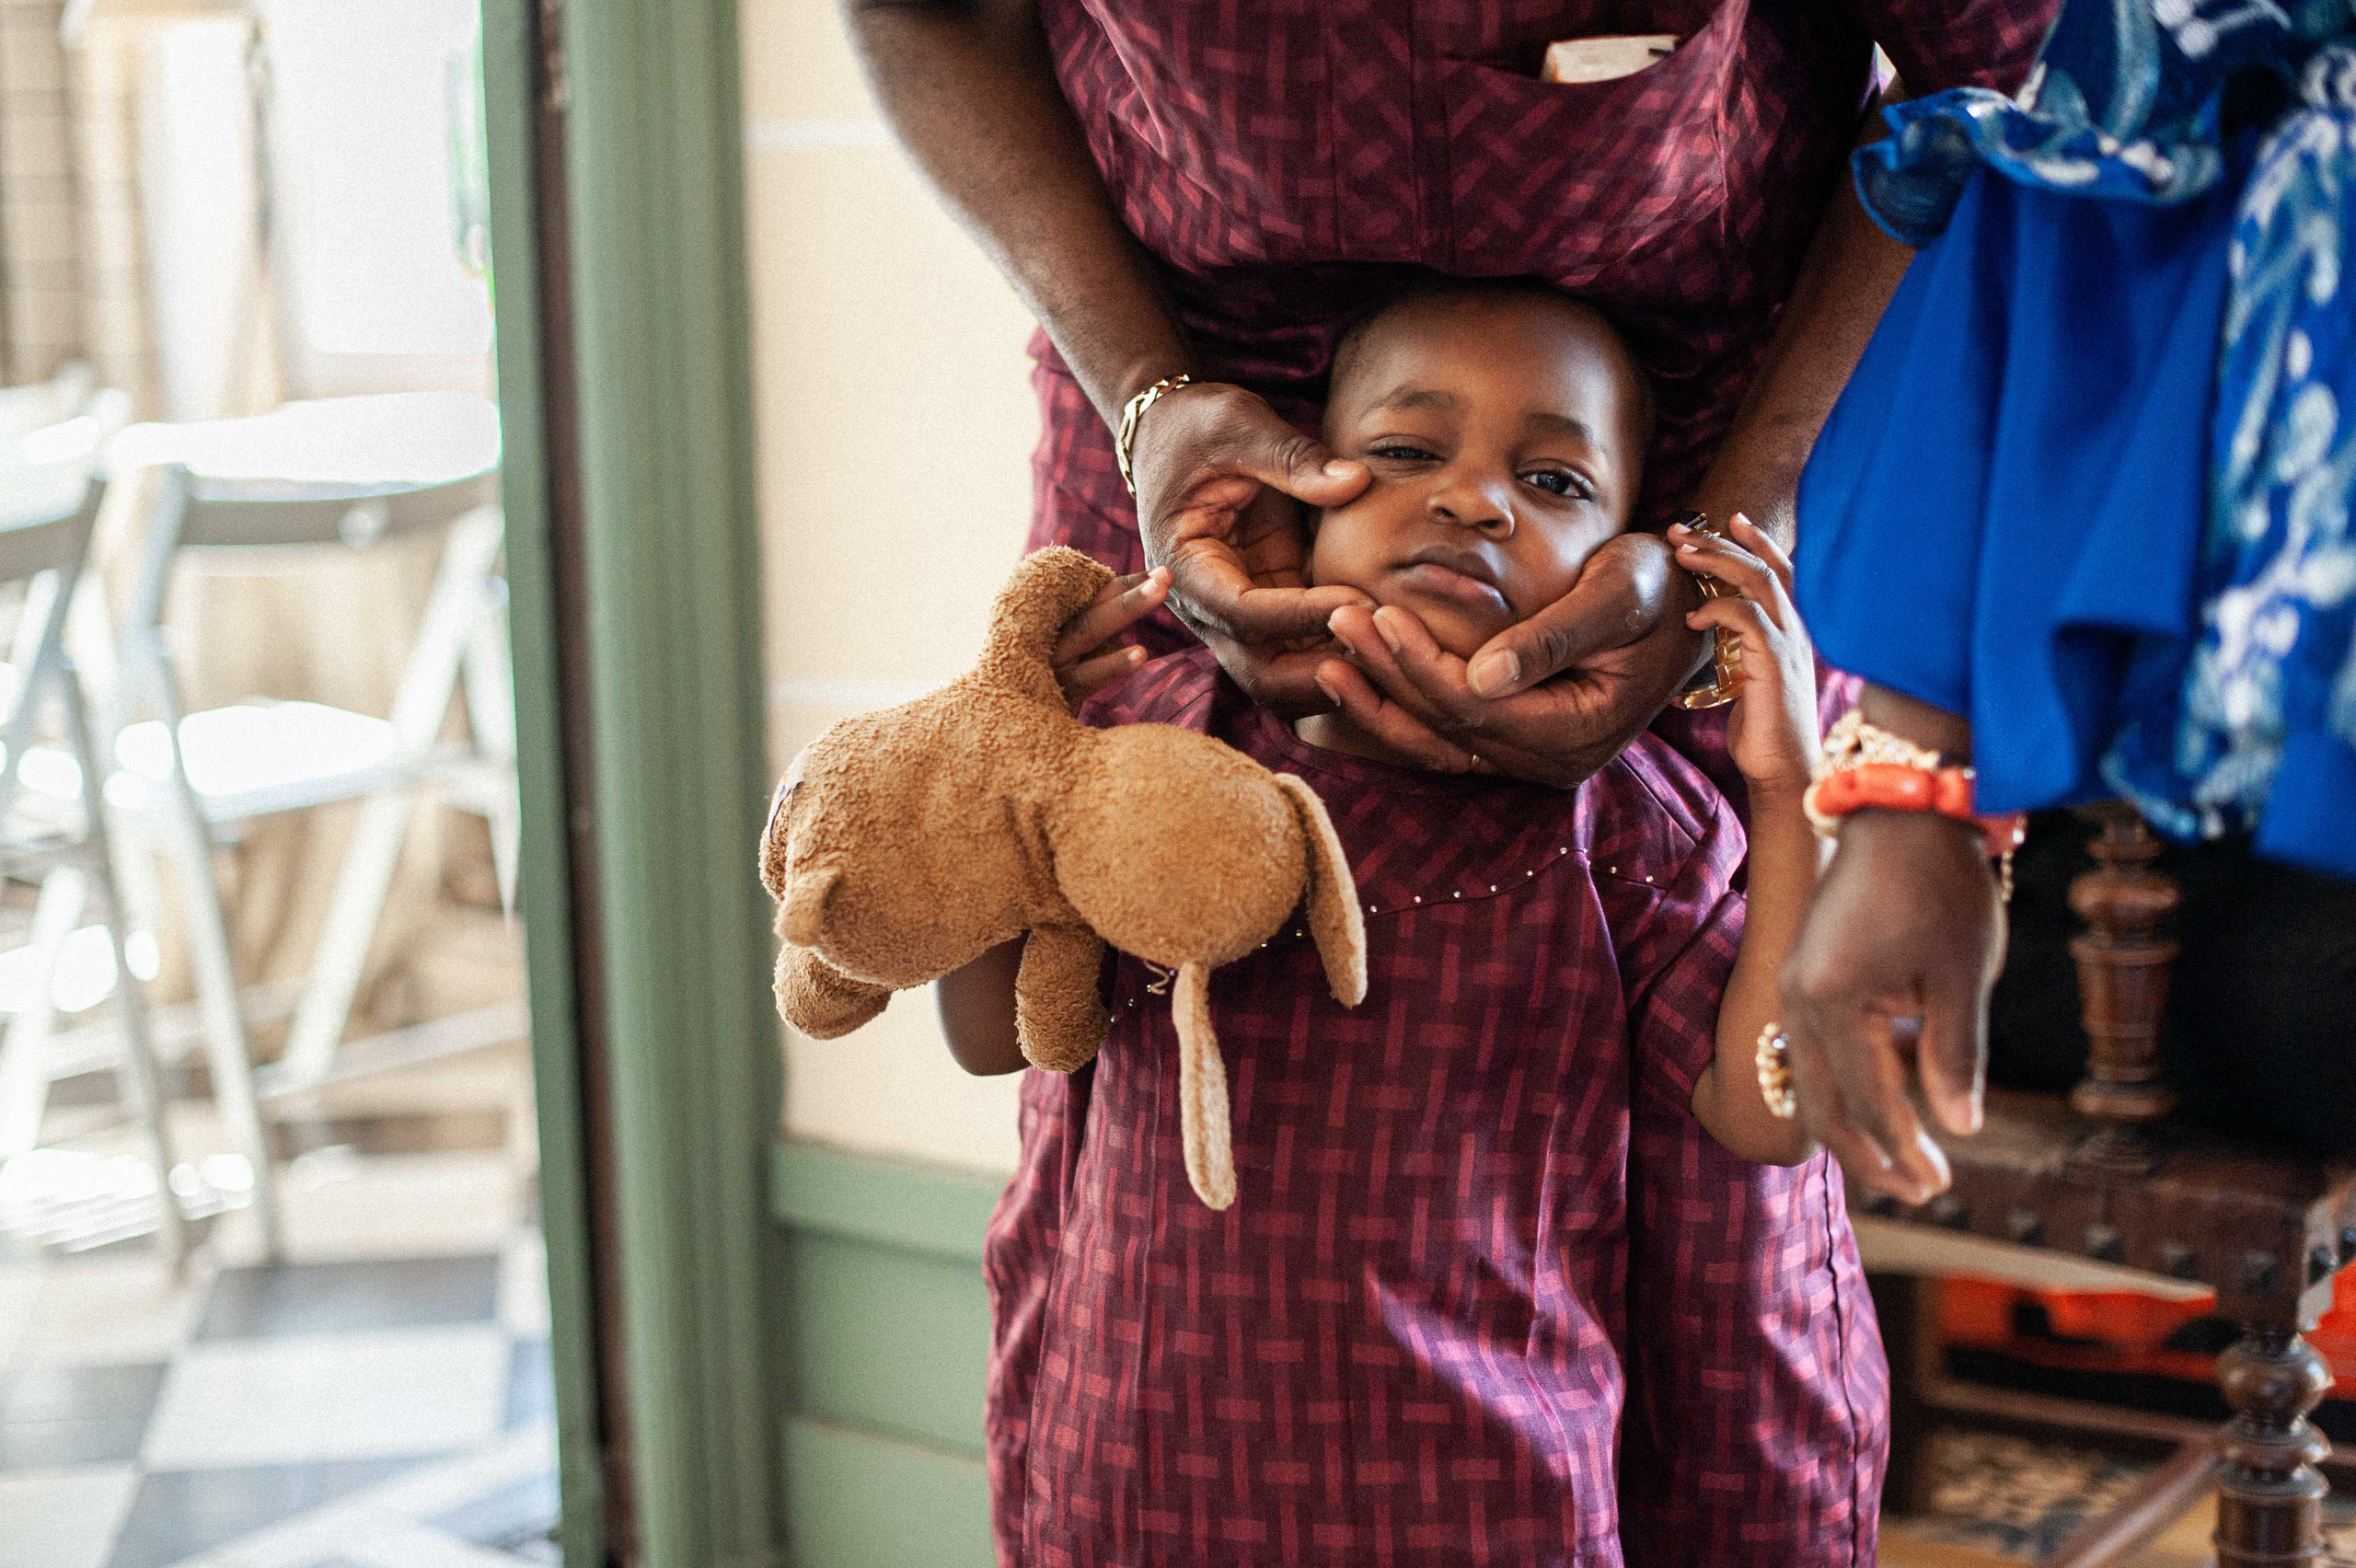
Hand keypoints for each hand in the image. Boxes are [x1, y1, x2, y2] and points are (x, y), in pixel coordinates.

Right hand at [1051, 567, 1169, 712]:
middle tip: (1167, 573)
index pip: (1092, 595)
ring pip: (1089, 629)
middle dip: (1131, 588)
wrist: (1011, 735)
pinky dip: (1113, 664)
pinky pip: (1087, 676)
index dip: (1126, 584)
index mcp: (1053, 622)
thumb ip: (1091, 633)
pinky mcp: (1055, 692)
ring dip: (1127, 608)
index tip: (1161, 574)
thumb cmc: (1045, 691)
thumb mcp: (1068, 659)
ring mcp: (1051, 662)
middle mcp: (1048, 634)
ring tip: (1161, 591)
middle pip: (1092, 605)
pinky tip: (1142, 653)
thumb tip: (1130, 608)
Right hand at [1128, 381, 1373, 714]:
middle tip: (1384, 653)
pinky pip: (1305, 651)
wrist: (1172, 435)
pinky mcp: (1270, 608)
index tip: (1360, 601)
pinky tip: (1389, 643)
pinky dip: (1343, 655)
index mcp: (1185, 565)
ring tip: (1395, 654)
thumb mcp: (1238, 424)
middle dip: (1320, 676)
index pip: (1242, 614)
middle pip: (1258, 673)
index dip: (1302, 615)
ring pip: (1283, 678)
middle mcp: (1205, 606)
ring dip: (1337, 677)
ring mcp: (1237, 615)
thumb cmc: (1197, 425)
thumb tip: (1356, 482)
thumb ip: (1293, 457)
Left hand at [1314, 533, 1705, 787]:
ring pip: (1437, 741)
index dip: (1423, 664)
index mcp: (1579, 733)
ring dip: (1381, 699)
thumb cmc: (1658, 585)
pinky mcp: (1514, 742)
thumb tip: (1482, 676)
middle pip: (1448, 725)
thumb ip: (1552, 635)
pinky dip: (1398, 707)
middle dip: (1389, 673)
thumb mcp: (1617, 593)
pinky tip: (1353, 677)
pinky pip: (1444, 736)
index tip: (1379, 614)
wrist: (1687, 603)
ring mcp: (1531, 759)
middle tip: (1338, 618)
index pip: (1479, 707)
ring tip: (1328, 654)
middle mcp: (1551, 761)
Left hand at [1672, 514, 1817, 793]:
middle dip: (1722, 541)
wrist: (1785, 771)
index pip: (1780, 570)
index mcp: (1791, 630)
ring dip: (1717, 561)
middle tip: (1681, 529)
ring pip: (1758, 581)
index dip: (1756, 541)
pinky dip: (1718, 608)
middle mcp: (1797, 629)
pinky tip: (1693, 616)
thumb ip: (1739, 647)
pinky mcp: (1775, 664)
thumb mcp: (1749, 678)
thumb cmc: (1764, 729)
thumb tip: (1706, 628)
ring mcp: (1789, 644)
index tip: (1727, 519)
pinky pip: (1748, 618)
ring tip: (1681, 554)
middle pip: (1765, 566)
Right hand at [1777, 808, 2006, 1203]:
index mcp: (1834, 1002)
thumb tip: (1961, 1128)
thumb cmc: (1940, 885)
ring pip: (1809, 1085)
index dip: (1904, 1151)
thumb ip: (1955, 1056)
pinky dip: (1840, 1093)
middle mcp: (1797, 1001)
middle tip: (1920, 1191)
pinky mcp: (1800, 978)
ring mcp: (1791, 988)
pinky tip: (1875, 1108)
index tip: (1941, 1185)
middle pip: (1822, 1108)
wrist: (1901, 811)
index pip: (1869, 1103)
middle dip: (1870, 1156)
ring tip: (1900, 1162)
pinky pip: (1809, 1056)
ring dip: (1852, 1129)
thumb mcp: (1961, 975)